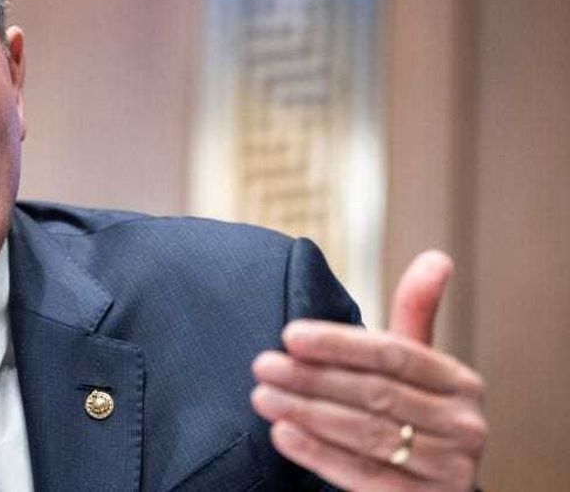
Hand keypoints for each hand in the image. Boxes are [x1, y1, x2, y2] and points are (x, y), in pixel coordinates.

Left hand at [251, 251, 486, 489]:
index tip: (289, 335)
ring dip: (307, 413)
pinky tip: (282, 434)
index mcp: (460, 383)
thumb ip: (416, 314)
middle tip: (262, 365)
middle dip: (312, 378)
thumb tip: (436, 257)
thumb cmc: (417, 413)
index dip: (340, 344)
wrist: (437, 487)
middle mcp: (464, 425)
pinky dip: (319, 454)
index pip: (395, 355)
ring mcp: (449, 468)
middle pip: (376, 394)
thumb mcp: (420, 367)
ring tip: (262, 396)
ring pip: (367, 435)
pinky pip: (364, 476)